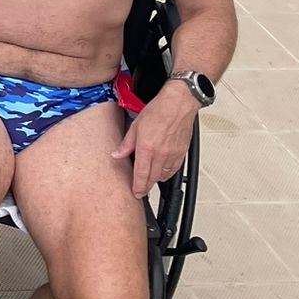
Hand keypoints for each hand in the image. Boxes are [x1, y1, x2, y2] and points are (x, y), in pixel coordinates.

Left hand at [113, 82, 196, 198]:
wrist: (178, 104)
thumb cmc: (158, 111)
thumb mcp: (135, 126)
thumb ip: (126, 144)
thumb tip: (117, 155)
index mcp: (147, 148)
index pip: (141, 174)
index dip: (138, 186)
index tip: (136, 193)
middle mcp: (161, 154)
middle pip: (153, 178)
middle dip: (146, 186)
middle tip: (141, 191)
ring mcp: (173, 154)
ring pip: (164, 175)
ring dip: (156, 180)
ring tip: (149, 181)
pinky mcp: (182, 152)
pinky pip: (175, 169)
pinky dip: (167, 173)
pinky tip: (163, 172)